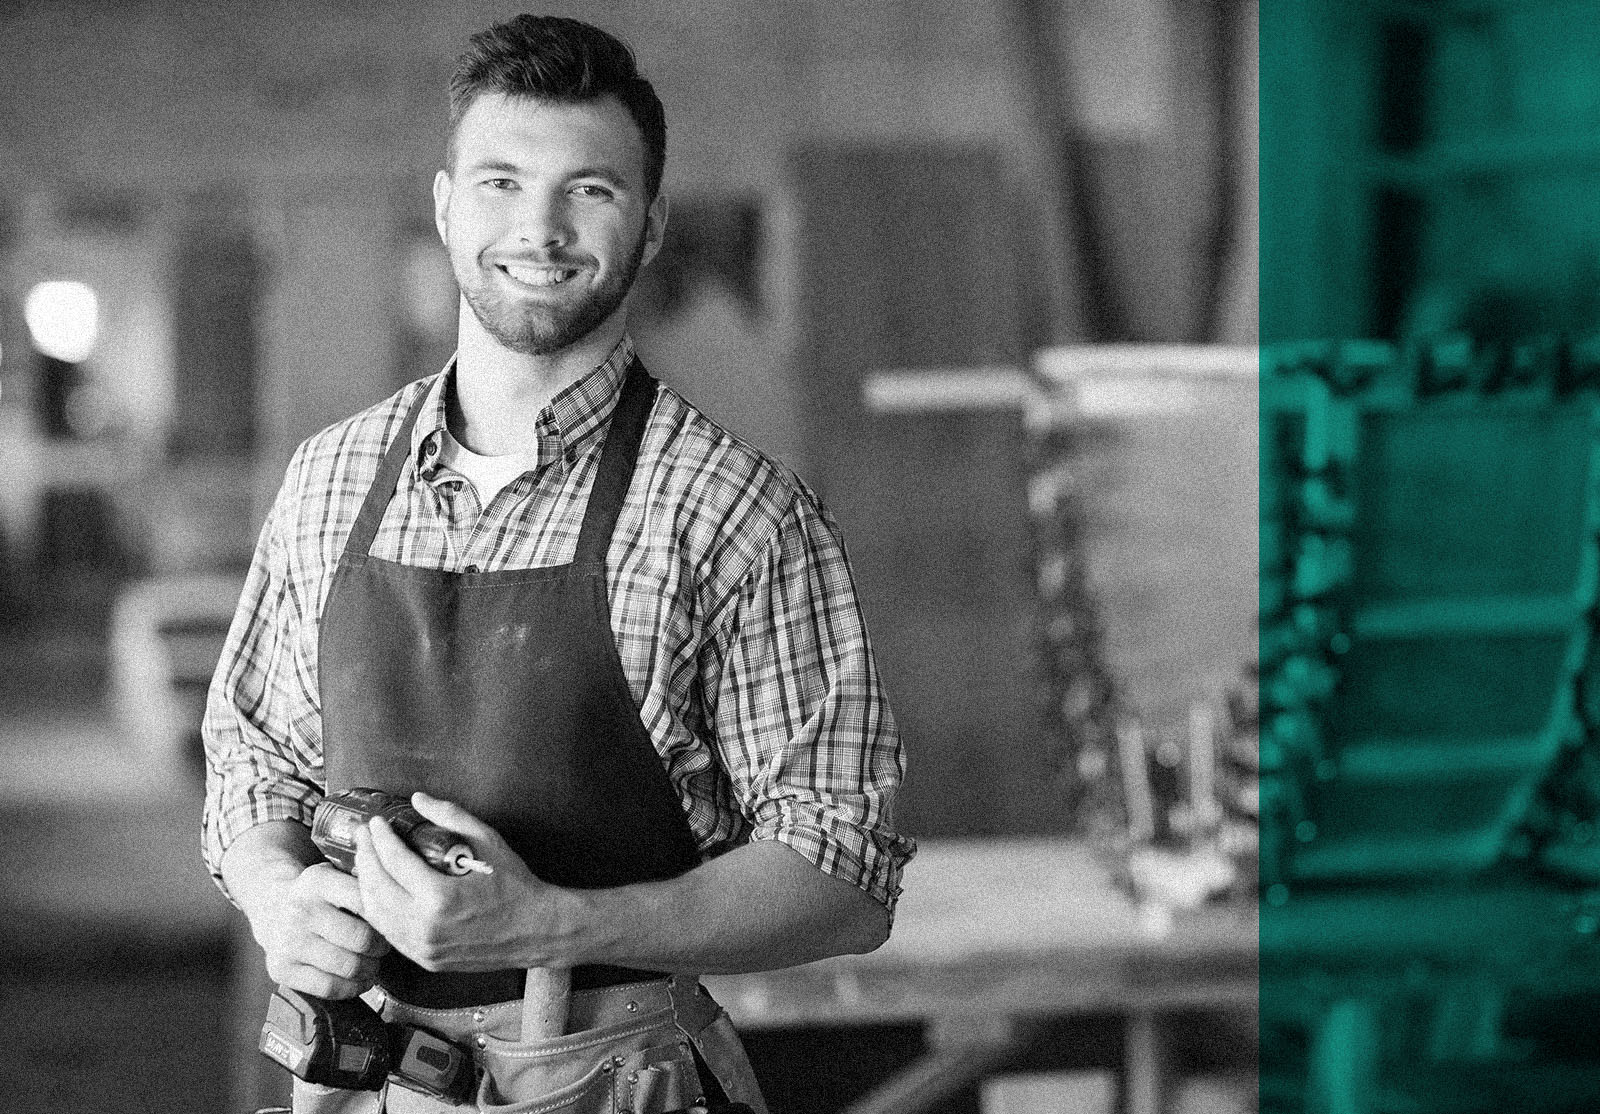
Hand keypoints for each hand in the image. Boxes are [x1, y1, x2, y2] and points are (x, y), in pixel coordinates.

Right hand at [248, 861, 390, 998]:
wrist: (272, 907)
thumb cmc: (321, 894)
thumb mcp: (337, 874)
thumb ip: (366, 883)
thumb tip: (405, 902)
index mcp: (317, 881)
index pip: (366, 902)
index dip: (387, 916)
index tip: (393, 921)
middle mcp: (300, 910)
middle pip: (361, 939)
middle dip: (381, 947)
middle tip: (384, 947)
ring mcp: (288, 942)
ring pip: (348, 966)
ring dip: (370, 970)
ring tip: (373, 964)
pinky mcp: (281, 969)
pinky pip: (329, 988)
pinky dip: (352, 988)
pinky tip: (358, 980)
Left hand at [353, 792, 568, 972]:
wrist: (537, 930)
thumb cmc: (516, 886)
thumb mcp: (488, 842)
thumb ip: (450, 816)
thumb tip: (418, 799)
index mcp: (440, 897)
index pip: (394, 862)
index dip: (380, 839)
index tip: (376, 823)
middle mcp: (425, 927)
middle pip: (376, 888)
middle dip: (365, 857)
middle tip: (364, 836)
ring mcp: (423, 948)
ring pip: (375, 915)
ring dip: (365, 884)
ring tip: (367, 861)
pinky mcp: (425, 960)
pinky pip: (389, 933)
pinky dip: (378, 909)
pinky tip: (380, 890)